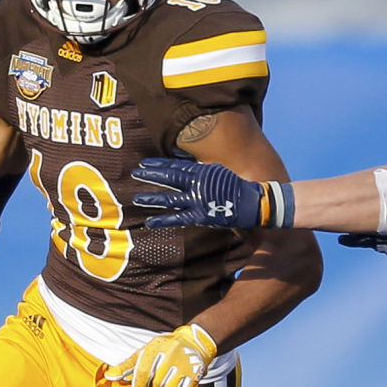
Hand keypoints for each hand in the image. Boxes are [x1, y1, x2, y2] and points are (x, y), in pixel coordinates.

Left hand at [104, 323, 217, 386]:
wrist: (195, 342)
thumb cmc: (165, 348)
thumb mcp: (145, 351)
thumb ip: (127, 365)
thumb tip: (109, 376)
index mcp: (156, 349)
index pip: (143, 372)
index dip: (139, 386)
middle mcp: (171, 356)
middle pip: (156, 383)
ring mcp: (184, 365)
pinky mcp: (196, 374)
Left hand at [132, 157, 265, 228]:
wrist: (251, 203)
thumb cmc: (236, 187)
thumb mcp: (217, 172)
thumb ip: (201, 169)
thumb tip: (188, 163)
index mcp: (201, 171)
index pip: (175, 166)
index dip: (159, 164)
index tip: (144, 163)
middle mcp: (197, 184)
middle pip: (169, 178)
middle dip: (151, 175)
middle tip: (135, 173)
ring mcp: (197, 200)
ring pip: (170, 198)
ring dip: (152, 198)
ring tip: (136, 198)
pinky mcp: (200, 215)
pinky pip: (178, 219)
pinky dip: (163, 221)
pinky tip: (150, 223)